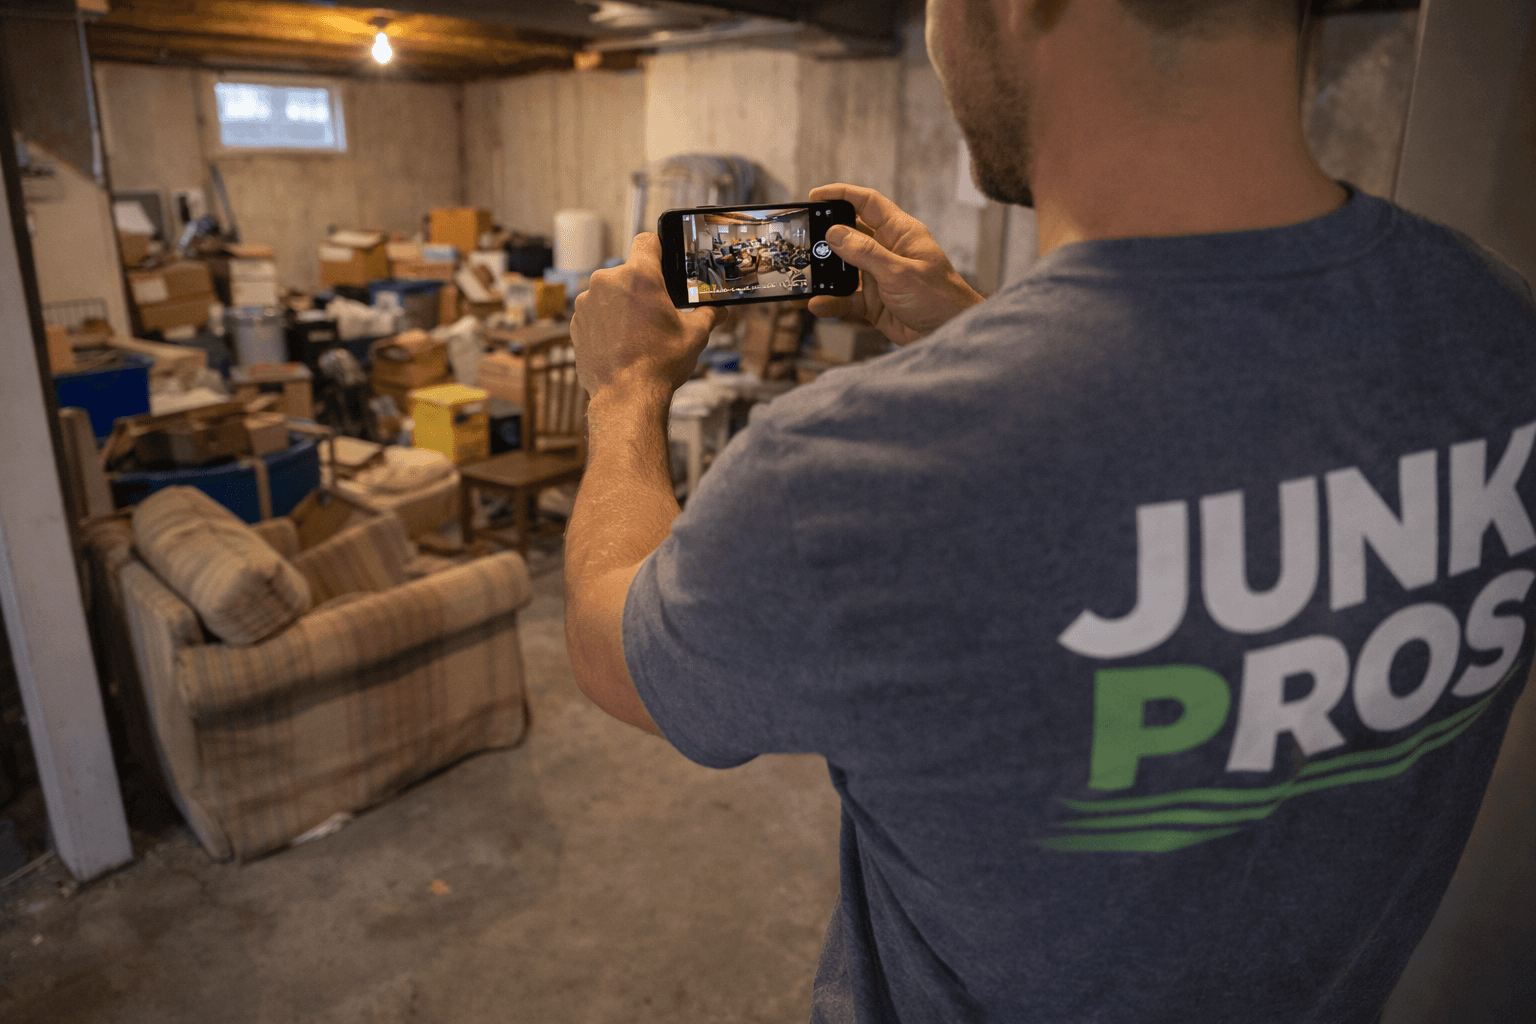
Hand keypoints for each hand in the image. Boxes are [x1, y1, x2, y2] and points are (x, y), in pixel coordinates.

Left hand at [571, 233, 725, 397]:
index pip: (647, 241)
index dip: (659, 249)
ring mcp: (587, 302)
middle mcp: (607, 281)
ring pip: (610, 292)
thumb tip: (721, 310)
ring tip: (638, 332)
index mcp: (639, 276)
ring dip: (623, 305)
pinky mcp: (575, 322)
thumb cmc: (660, 364)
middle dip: (643, 287)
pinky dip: (607, 322)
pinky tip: (621, 343)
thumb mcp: (695, 335)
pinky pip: (595, 312)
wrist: (625, 397)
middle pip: (629, 271)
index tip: (665, 262)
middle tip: (658, 310)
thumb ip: (709, 314)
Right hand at [806, 184, 984, 345]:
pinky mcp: (874, 303)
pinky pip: (846, 299)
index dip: (842, 195)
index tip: (816, 195)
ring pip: (844, 270)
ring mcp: (879, 277)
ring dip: (825, 274)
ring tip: (804, 275)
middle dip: (825, 237)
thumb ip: (865, 252)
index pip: (868, 204)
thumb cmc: (939, 298)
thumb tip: (835, 233)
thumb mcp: (899, 272)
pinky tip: (818, 304)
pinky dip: (832, 302)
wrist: (948, 335)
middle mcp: (887, 252)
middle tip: (801, 238)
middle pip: (850, 236)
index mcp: (900, 233)